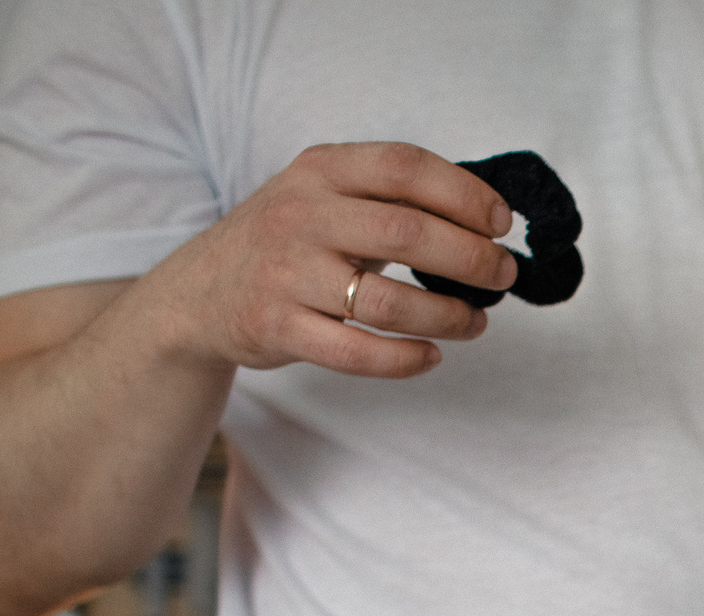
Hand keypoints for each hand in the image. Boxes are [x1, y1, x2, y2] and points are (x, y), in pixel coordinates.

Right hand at [145, 142, 518, 379]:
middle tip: (503, 275)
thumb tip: (489, 219)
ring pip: (388, 302)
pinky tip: (432, 355)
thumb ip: (392, 199)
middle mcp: (301, 214)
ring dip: (447, 316)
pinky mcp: (277, 326)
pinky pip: (356, 353)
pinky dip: (406, 359)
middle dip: (471, 258)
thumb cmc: (291, 242)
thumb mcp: (326, 197)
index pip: (404, 167)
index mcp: (321, 170)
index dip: (464, 193)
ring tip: (475, 321)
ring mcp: (287, 273)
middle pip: (407, 232)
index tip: (503, 222)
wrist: (200, 291)